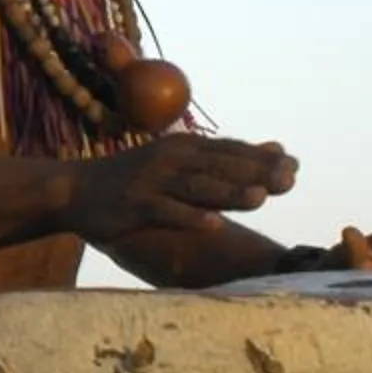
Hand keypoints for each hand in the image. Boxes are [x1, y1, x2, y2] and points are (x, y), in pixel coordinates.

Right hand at [66, 134, 300, 243]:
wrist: (75, 190)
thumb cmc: (135, 180)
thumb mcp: (181, 163)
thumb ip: (228, 160)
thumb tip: (277, 149)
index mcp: (184, 147)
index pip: (230, 150)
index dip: (262, 158)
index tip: (295, 167)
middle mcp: (170, 158)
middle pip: (220, 166)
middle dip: (255, 173)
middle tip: (289, 180)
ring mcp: (152, 181)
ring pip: (197, 187)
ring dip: (229, 192)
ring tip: (260, 199)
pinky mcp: (135, 204)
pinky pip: (166, 212)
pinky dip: (190, 218)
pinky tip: (213, 225)